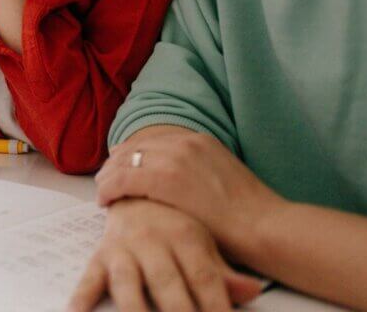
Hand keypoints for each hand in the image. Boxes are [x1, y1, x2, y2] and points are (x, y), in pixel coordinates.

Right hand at [68, 199, 263, 311]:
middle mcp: (154, 239)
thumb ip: (225, 272)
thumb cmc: (177, 218)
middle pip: (167, 284)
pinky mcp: (103, 253)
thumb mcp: (205, 240)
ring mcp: (126, 246)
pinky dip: (82, 297)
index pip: (204, 277)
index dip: (215, 305)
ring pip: (128, 283)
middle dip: (178, 311)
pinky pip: (90, 278)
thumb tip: (253, 291)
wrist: (140, 178)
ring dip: (134, 309)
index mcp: (186, 234)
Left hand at [95, 129, 285, 261]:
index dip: (131, 155)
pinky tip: (104, 201)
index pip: (152, 141)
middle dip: (115, 163)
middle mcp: (185, 142)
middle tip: (103, 179)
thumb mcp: (222, 178)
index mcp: (199, 140)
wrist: (265, 226)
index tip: (119, 167)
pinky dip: (109, 189)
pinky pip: (124, 179)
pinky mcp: (166, 179)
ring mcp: (175, 157)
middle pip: (135, 147)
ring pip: (125, 161)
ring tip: (101, 191)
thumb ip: (198, 172)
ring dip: (108, 176)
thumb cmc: (249, 215)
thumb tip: (181, 183)